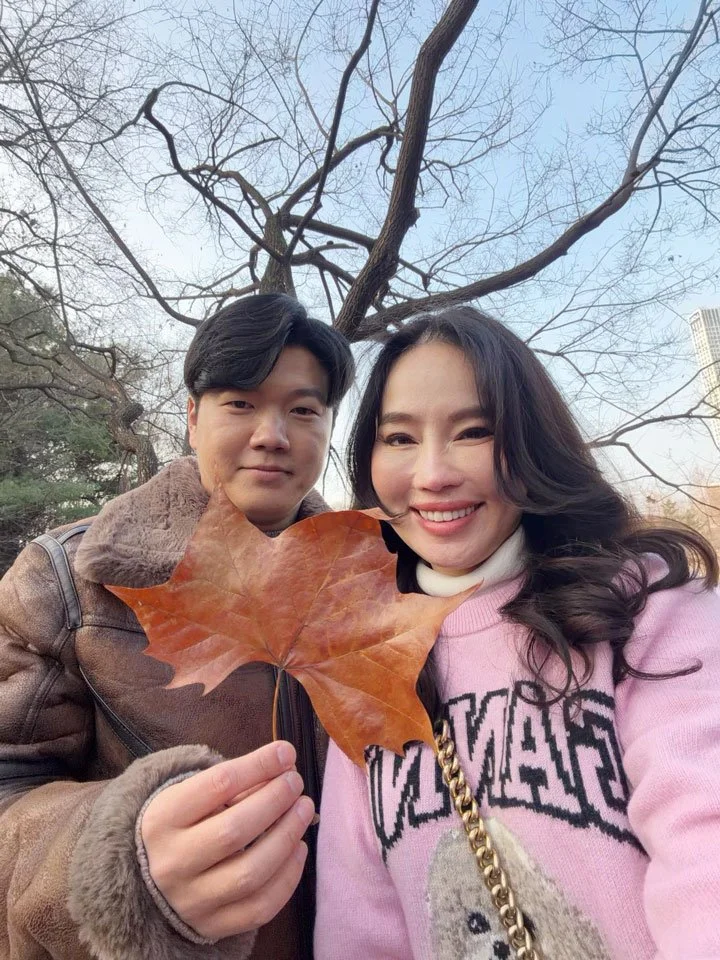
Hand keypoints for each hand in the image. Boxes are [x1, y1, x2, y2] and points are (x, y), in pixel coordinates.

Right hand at [140, 741, 313, 939]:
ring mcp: (191, 900)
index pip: (217, 785)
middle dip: (275, 801)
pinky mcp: (212, 926)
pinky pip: (259, 908)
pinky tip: (298, 848)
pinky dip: (288, 877)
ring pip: (250, 874)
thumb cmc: (185, 824)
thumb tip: (286, 763)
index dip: (258, 765)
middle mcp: (172, 862)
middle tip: (295, 782)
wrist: (152, 878)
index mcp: (162, 819)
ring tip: (304, 810)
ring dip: (286, 836)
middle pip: (234, 831)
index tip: (286, 752)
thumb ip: (239, 781)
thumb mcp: (194, 795)